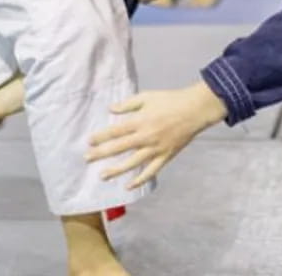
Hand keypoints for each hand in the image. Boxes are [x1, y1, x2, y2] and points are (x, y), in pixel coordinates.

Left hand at [86, 81, 227, 188]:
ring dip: (116, 170)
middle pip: (119, 148)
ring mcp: (156, 149)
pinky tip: (128, 186)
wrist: (195, 110)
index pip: (116, 131)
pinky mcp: (166, 156)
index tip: (89, 142)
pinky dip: (140, 180)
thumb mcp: (147, 96)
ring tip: (102, 176)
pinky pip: (151, 172)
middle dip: (101, 154)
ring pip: (132, 163)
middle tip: (87, 159)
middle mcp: (146, 137)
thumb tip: (111, 109)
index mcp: (140, 121)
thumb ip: (128, 104)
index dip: (101, 137)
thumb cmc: (170, 100)